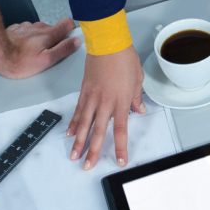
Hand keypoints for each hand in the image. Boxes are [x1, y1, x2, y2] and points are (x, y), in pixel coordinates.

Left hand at [0, 18, 78, 79]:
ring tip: (32, 52)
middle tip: (47, 53)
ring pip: (39, 30)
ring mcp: (26, 27)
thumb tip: (76, 42)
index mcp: (49, 34)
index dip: (71, 30)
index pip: (68, 22)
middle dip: (53, 38)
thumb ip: (63, 50)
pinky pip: (26, 32)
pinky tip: (21, 48)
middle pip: (53, 28)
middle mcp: (39, 27)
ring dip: (39, 38)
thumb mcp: (46, 60)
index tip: (68, 40)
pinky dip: (27, 38)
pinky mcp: (16, 29)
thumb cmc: (20, 61)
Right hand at [69, 48, 145, 169]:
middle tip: (88, 166)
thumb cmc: (124, 58)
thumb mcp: (138, 79)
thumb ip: (137, 98)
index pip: (121, 130)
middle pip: (99, 132)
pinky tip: (70, 133)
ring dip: (79, 142)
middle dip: (94, 151)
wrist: (108, 43)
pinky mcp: (84, 91)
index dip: (121, 148)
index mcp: (122, 102)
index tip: (121, 160)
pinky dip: (74, 123)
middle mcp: (106, 103)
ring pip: (85, 125)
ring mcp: (93, 98)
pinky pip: (78, 111)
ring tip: (74, 155)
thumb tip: (139, 110)